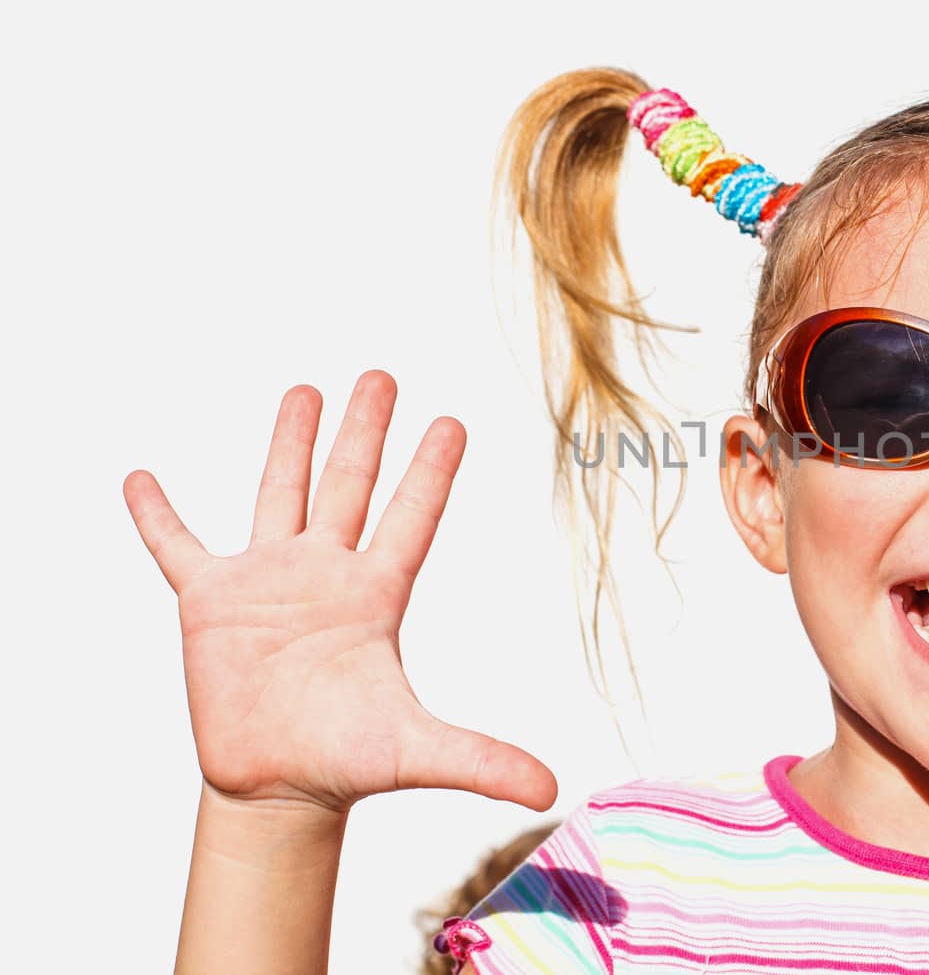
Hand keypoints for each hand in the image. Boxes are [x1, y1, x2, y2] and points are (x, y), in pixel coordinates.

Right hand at [125, 370, 556, 814]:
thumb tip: (552, 790)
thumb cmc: (347, 763)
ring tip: (304, 389)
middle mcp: (325, 574)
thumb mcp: (419, 754)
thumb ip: (484, 761)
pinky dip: (157, 516)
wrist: (276, 789)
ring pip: (279, 495)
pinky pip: (178, 547)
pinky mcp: (209, 603)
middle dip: (365, 431)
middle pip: (350, 486)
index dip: (431, 471)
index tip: (453, 420)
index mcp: (376, 596)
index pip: (411, 518)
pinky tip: (141, 477)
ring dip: (290, 443)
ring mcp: (267, 582)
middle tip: (383, 375)